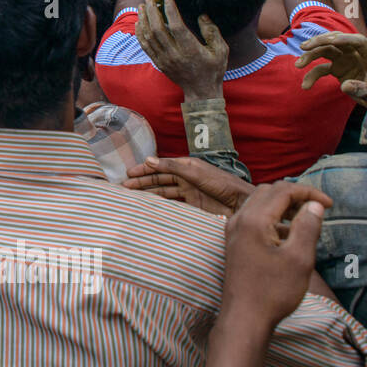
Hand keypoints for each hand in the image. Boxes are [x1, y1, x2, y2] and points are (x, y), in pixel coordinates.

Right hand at [123, 155, 255, 215]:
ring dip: (148, 193)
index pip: (160, 166)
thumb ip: (171, 167)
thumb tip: (149, 160)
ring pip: (163, 191)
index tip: (128, 174)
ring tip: (132, 197)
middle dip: (142, 182)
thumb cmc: (222, 184)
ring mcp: (189, 192)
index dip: (144, 169)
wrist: (241, 204)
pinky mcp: (193, 205)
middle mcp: (186, 177)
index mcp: (187, 166)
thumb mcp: (195, 172)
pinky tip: (149, 206)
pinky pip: (172, 203)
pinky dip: (160, 203)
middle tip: (124, 187)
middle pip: (159, 179)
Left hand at [135, 0, 227, 100]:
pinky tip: (139, 22)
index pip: (177, 27)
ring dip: (143, 20)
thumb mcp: (221, 50)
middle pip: (158, 30)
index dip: (170, 12)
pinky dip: (140, 33)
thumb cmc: (213, 69)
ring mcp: (164, 59)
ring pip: (148, 37)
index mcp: (191, 50)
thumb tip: (202, 16)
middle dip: (151, 12)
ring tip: (141, 6)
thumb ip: (212, 32)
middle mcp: (174, 54)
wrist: (201, 91)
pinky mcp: (158, 63)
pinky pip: (145, 46)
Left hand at [221, 183, 331, 329]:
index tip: (330, 204)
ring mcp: (233, 231)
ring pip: (260, 204)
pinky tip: (289, 235)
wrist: (244, 318)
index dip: (308, 192)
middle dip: (295, 195)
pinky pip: (254, 218)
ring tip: (307, 220)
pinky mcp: (234, 242)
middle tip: (318, 209)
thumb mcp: (299, 259)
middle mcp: (238, 220)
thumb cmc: (273, 291)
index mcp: (253, 220)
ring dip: (284, 206)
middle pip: (269, 192)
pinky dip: (273, 218)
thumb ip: (307, 227)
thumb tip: (314, 205)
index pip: (282, 190)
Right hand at [296, 30, 366, 106]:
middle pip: (337, 40)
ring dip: (310, 55)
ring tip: (298, 65)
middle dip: (320, 41)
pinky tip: (305, 86)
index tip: (332, 41)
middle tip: (304, 47)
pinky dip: (312, 75)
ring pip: (326, 50)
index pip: (359, 41)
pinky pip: (321, 68)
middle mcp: (357, 54)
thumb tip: (345, 86)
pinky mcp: (337, 67)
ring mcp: (345, 59)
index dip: (346, 39)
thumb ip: (363, 91)